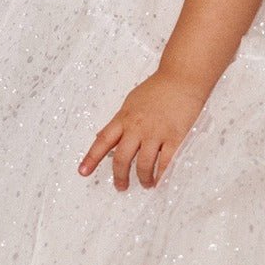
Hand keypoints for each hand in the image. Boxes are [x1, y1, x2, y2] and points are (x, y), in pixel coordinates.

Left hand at [77, 68, 207, 189]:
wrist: (182, 78)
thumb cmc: (157, 88)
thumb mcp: (130, 102)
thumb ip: (118, 121)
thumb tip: (102, 136)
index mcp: (124, 118)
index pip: (103, 140)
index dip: (91, 158)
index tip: (82, 172)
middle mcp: (137, 127)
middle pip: (122, 157)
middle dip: (119, 176)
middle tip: (120, 186)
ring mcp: (156, 132)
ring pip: (143, 163)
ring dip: (143, 178)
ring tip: (146, 184)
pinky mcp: (175, 137)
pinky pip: (166, 161)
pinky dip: (162, 174)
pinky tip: (160, 180)